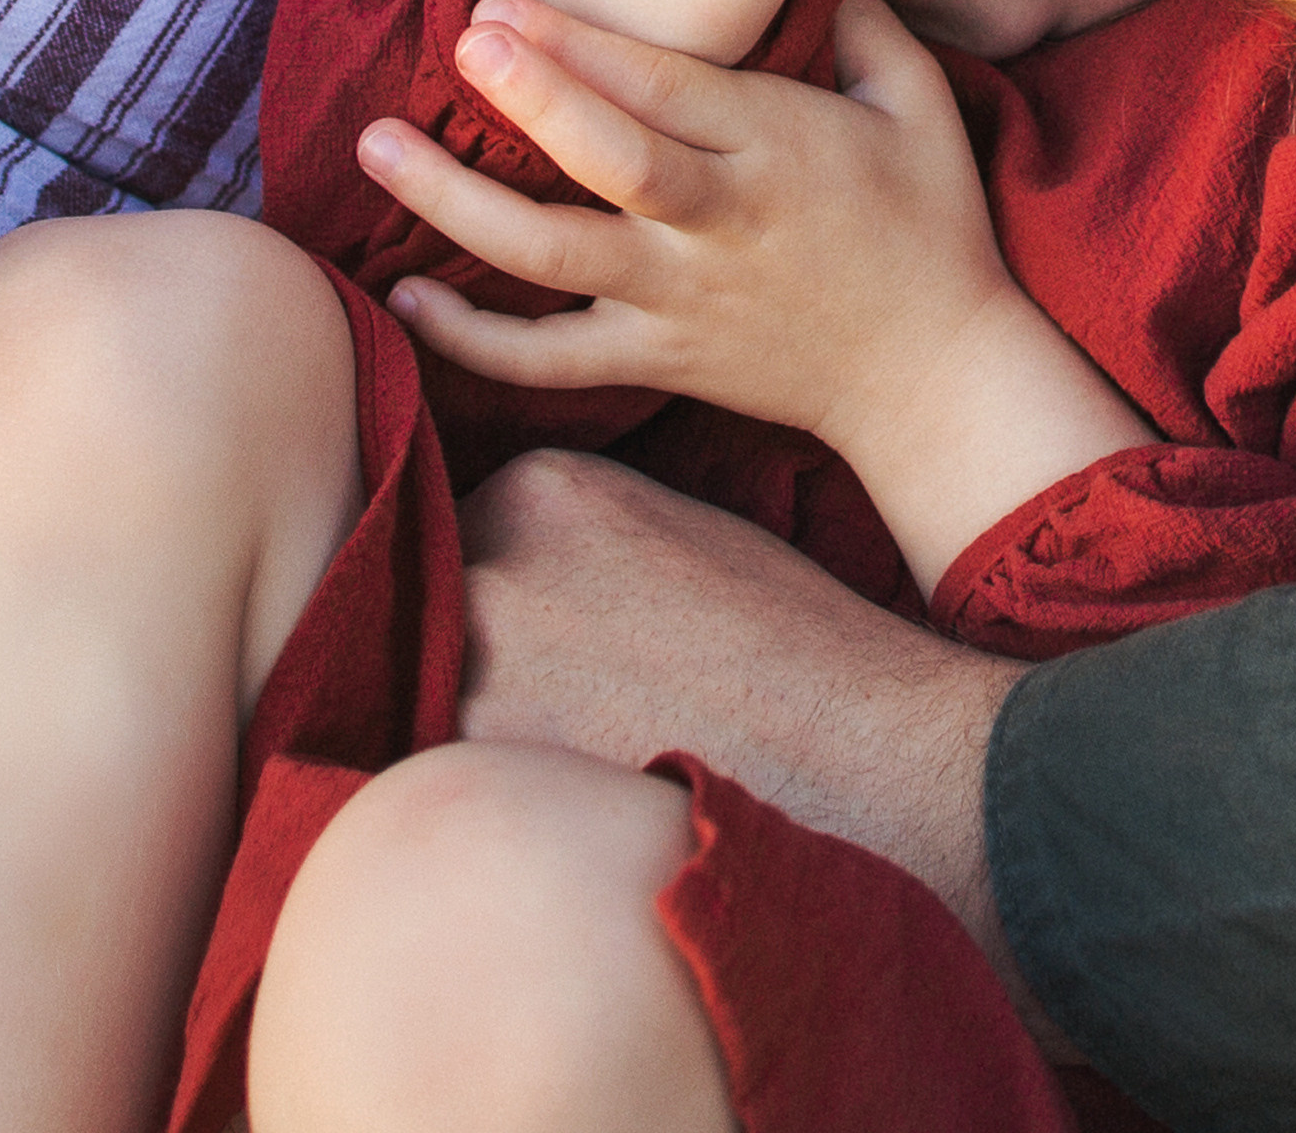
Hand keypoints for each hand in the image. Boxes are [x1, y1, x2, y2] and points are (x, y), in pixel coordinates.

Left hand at [361, 0, 1151, 588]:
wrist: (933, 380)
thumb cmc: (932, 224)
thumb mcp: (922, 104)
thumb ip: (865, 18)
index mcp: (776, 150)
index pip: (664, 90)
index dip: (580, 44)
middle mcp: (716, 226)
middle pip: (608, 166)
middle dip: (528, 101)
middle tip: (455, 42)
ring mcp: (676, 302)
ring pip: (550, 259)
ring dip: (455, 204)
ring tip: (375, 147)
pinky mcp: (654, 362)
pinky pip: (545, 362)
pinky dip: (468, 339)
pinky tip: (401, 295)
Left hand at [452, 451, 1062, 1043]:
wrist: (864, 755)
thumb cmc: (792, 648)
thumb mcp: (679, 533)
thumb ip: (578, 538)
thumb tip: (503, 569)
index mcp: (544, 486)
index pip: (468, 534)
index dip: (506, 597)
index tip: (555, 640)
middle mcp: (490, 559)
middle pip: (437, 611)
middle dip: (482, 658)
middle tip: (563, 705)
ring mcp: (476, 665)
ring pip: (430, 697)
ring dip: (476, 731)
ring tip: (571, 759)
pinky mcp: (482, 769)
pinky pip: (443, 782)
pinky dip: (485, 801)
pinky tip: (564, 809)